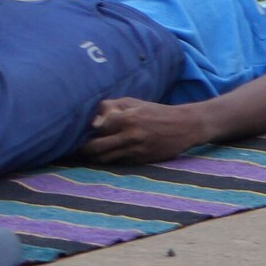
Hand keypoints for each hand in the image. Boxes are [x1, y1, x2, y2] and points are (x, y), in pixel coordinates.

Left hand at [82, 93, 219, 162]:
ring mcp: (137, 150)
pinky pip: (118, 163)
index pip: (95, 128)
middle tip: (78, 146)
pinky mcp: (142, 160)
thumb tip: (91, 120)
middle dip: (83, 148)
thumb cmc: (156, 112)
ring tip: (89, 152)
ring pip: (104, 159)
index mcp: (127, 118)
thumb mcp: (134, 102)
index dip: (85, 130)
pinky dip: (109, 160)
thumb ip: (110, 107)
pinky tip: (107, 155)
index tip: (80, 131)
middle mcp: (131, 135)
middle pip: (95, 148)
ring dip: (94, 157)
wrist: (187, 126)